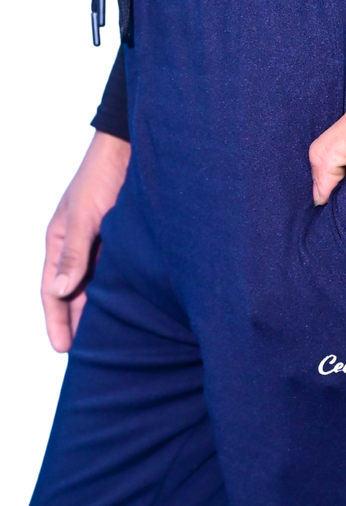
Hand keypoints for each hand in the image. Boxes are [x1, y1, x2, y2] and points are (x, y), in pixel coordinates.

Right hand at [42, 131, 130, 351]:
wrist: (133, 148)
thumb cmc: (102, 176)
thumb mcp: (84, 216)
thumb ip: (73, 254)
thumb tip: (61, 291)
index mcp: (58, 241)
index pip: (51, 291)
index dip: (57, 321)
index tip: (63, 350)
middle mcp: (78, 247)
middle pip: (75, 295)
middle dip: (79, 324)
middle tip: (90, 357)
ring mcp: (101, 245)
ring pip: (98, 288)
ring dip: (103, 312)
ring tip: (114, 342)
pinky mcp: (125, 243)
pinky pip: (119, 276)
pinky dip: (122, 294)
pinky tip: (133, 312)